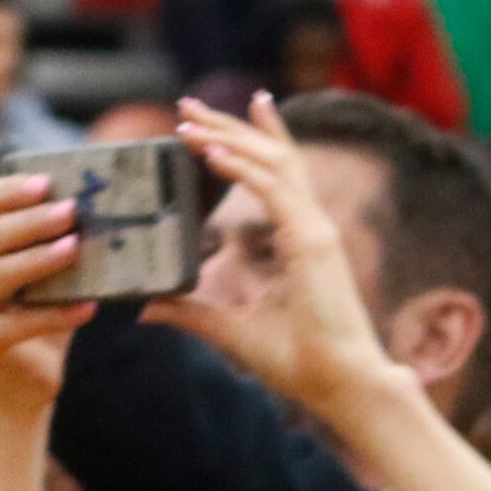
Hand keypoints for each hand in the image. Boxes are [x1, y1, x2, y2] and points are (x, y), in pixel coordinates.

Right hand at [0, 171, 92, 409]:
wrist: (28, 381)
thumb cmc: (42, 316)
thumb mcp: (51, 274)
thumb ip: (59, 241)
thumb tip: (99, 207)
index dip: (11, 190)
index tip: (48, 183)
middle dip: (33, 221)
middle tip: (72, 212)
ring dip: (38, 260)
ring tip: (75, 248)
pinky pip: (15, 323)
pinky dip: (55, 315)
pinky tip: (88, 309)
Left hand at [149, 93, 402, 419]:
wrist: (342, 385)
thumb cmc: (302, 362)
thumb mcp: (230, 331)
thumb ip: (192, 314)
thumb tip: (148, 307)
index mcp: (301, 238)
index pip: (277, 173)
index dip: (249, 139)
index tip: (213, 121)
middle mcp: (311, 225)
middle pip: (270, 156)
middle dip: (227, 126)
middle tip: (186, 105)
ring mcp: (316, 231)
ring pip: (271, 164)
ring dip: (227, 138)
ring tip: (187, 122)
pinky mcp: (312, 244)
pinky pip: (273, 193)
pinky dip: (242, 169)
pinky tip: (209, 154)